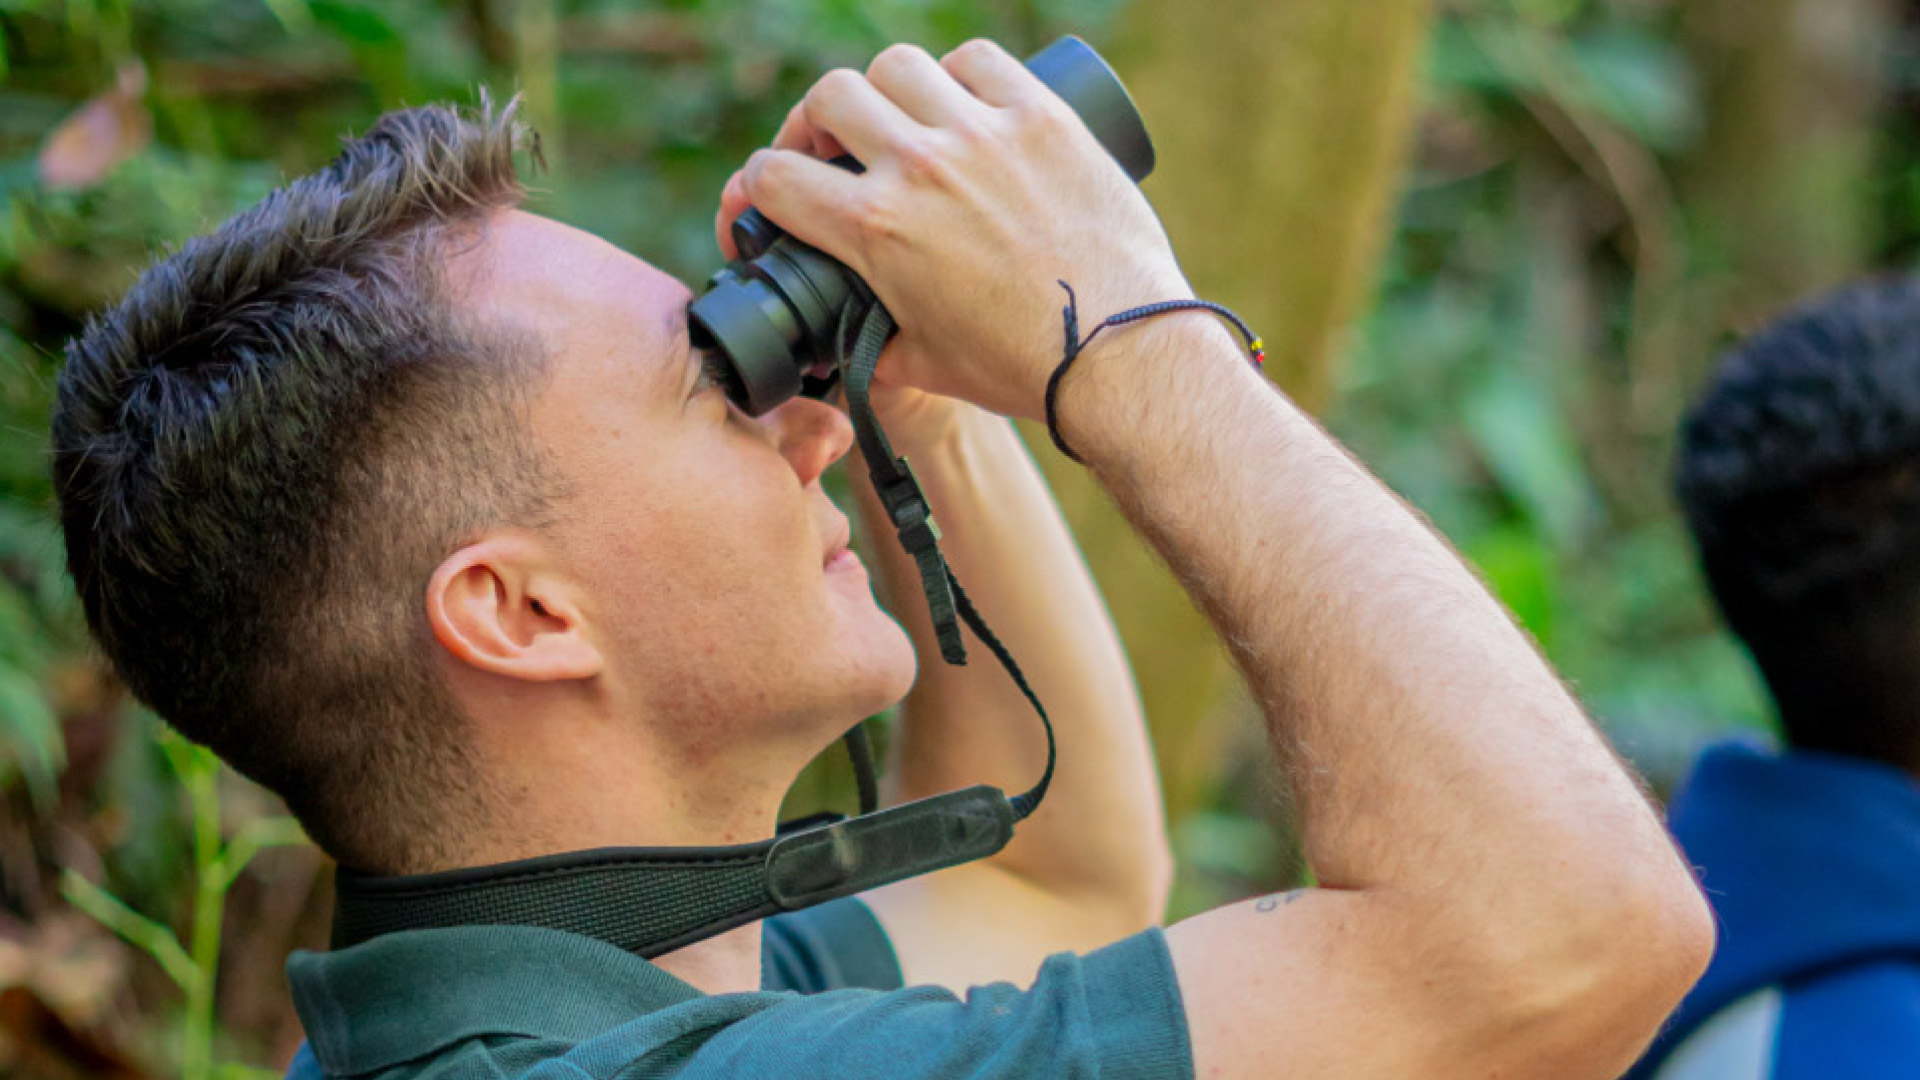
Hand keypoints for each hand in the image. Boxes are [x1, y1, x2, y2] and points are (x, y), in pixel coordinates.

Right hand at [714, 40, 1191, 421]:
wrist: (1119, 354)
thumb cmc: (1022, 367)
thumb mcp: (922, 363)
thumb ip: (868, 346)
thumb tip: (840, 346)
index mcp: (876, 229)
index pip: (776, 176)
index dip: (752, 188)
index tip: (762, 200)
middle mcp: (921, 166)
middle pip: (830, 97)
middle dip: (815, 125)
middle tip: (829, 150)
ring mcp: (983, 133)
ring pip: (899, 65)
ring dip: (887, 92)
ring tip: (900, 122)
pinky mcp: (1042, 117)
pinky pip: (981, 60)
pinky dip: (960, 75)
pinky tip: (964, 102)